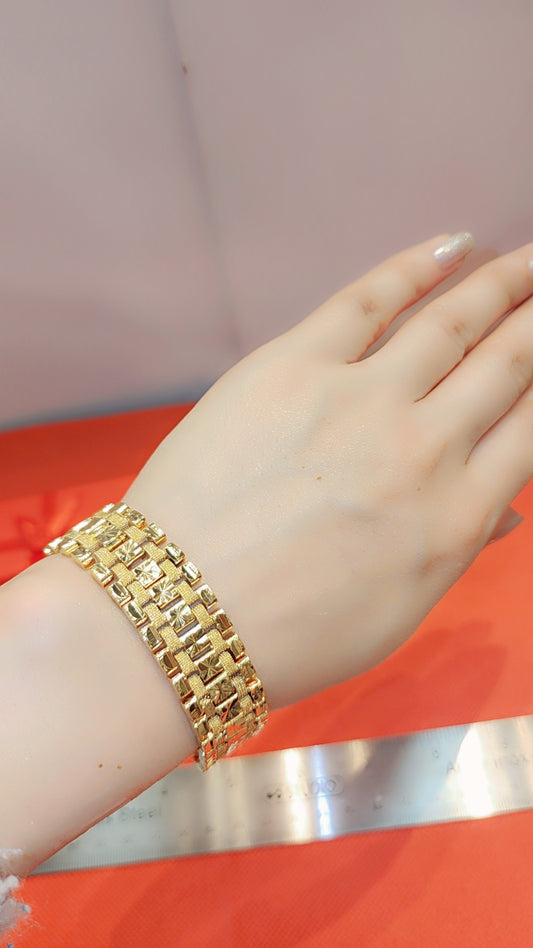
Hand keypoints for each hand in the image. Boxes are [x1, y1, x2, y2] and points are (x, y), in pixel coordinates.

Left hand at [124, 233, 532, 708]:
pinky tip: (453, 243)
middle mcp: (423, 448)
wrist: (180, 617)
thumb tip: (506, 507)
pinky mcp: (291, 366)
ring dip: (502, 281)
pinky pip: (367, 300)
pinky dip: (416, 267)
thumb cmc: (289, 634)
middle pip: (508, 363)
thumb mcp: (396, 611)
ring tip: (528, 257)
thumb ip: (457, 548)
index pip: (530, 427)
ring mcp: (358, 399)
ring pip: (452, 322)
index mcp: (455, 517)